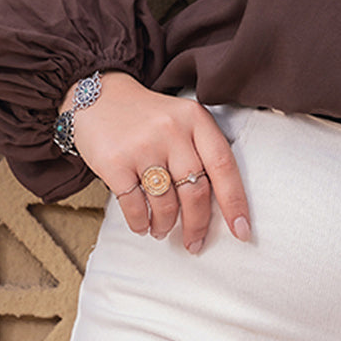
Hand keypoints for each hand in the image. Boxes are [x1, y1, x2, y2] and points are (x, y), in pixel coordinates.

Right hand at [62, 71, 250, 253]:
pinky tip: (143, 225)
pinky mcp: (115, 162)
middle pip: (195, 191)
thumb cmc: (149, 118)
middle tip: (195, 243)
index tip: (242, 231)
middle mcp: (172, 130)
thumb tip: (219, 205)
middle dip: (198, 225)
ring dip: (166, 225)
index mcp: (196, 119)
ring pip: (166, 203)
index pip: (223, 165)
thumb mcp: (182, 120)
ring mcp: (143, 146)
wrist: (99, 97)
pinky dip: (140, 223)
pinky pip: (135, 206)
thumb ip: (201, 151)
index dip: (235, 202)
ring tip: (163, 230)